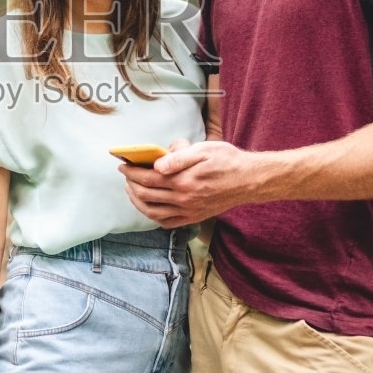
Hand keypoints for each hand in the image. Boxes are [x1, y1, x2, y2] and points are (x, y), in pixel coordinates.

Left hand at [120, 138, 256, 227]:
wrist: (249, 180)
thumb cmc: (226, 160)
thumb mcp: (203, 150)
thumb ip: (178, 158)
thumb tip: (156, 165)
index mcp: (184, 181)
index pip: (147, 178)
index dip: (131, 172)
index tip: (123, 165)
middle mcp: (184, 199)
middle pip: (146, 195)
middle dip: (131, 185)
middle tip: (126, 176)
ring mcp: (188, 211)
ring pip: (153, 212)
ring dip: (137, 202)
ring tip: (132, 191)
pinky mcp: (194, 218)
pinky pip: (167, 222)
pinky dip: (153, 216)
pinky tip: (149, 207)